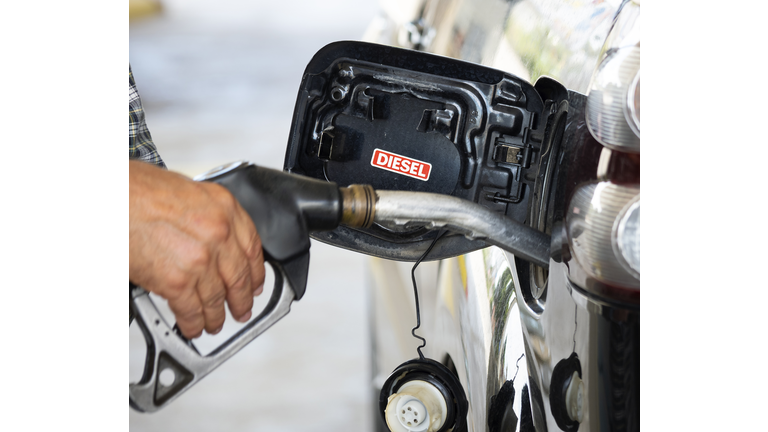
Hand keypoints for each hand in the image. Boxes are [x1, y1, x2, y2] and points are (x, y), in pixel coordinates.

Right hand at [129, 160, 264, 337]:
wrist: (110, 198)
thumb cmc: (137, 190)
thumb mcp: (188, 193)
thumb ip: (207, 217)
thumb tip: (213, 241)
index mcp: (224, 209)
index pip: (252, 248)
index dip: (256, 272)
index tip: (255, 282)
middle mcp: (218, 234)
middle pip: (239, 277)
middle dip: (241, 300)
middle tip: (242, 309)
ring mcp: (200, 259)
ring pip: (217, 298)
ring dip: (216, 316)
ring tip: (215, 323)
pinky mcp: (177, 281)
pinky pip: (192, 310)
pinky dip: (193, 323)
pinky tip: (193, 327)